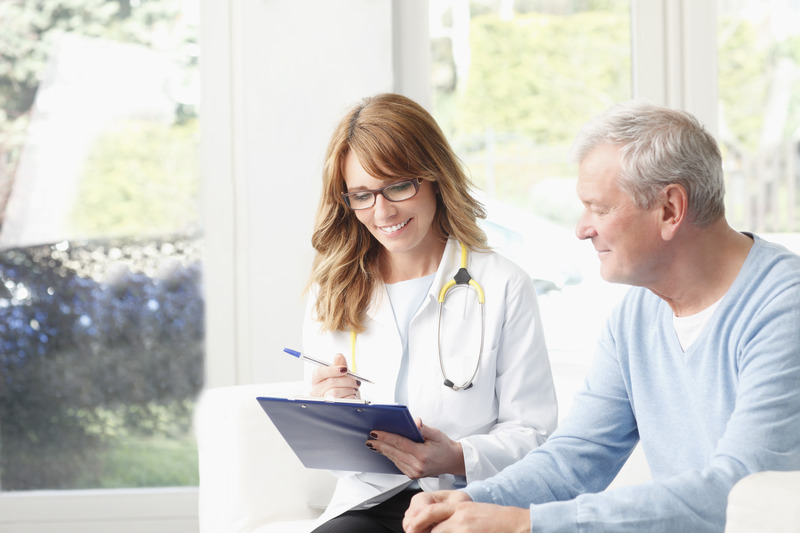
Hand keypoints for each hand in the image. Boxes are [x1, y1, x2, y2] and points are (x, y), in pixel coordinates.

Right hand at [309, 353, 360, 398]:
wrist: (348, 403)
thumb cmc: (343, 388)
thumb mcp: (342, 376)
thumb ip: (339, 365)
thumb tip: (338, 356)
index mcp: (317, 380)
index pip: (319, 372)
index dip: (332, 369)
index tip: (344, 369)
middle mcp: (316, 391)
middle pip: (330, 382)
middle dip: (347, 380)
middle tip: (355, 381)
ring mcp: (322, 401)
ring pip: (335, 392)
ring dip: (349, 389)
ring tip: (353, 389)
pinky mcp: (329, 409)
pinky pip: (342, 401)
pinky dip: (351, 398)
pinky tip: (352, 396)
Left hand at [367, 419, 464, 478]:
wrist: (452, 461)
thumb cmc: (445, 447)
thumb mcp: (436, 434)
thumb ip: (423, 428)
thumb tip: (414, 422)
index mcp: (423, 454)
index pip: (399, 443)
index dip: (386, 437)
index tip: (375, 432)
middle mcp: (417, 465)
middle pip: (394, 452)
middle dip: (380, 444)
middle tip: (370, 437)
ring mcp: (414, 472)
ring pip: (394, 458)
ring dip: (383, 450)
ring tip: (374, 443)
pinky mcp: (412, 475)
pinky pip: (398, 464)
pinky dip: (391, 456)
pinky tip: (385, 450)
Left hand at [403, 490, 529, 532]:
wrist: (516, 523)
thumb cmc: (495, 519)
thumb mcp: (471, 511)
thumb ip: (453, 515)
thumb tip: (434, 526)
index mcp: (459, 505)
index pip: (430, 510)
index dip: (417, 521)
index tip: (411, 529)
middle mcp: (460, 515)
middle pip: (431, 525)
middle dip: (421, 532)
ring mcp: (464, 527)